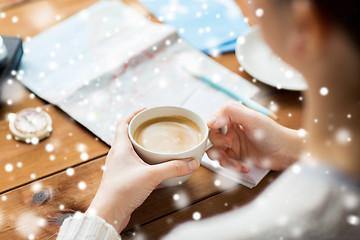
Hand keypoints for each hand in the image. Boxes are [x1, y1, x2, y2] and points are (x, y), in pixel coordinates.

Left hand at [86, 109, 199, 231]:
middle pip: (128, 136)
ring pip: (132, 151)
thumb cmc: (122, 191)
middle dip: (142, 130)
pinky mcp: (124, 179)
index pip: (123, 123)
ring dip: (144, 147)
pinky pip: (136, 165)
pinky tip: (158, 169)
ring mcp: (120, 168)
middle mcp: (118, 155)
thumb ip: (173, 168)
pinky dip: (146, 163)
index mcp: (120, 148)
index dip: (134, 114)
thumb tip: (192, 162)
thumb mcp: (151, 175)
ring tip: (159, 146)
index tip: (146, 110)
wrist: (109, 214)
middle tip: (155, 127)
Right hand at [207, 101, 301, 172]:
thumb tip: (209, 120)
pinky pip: (225, 162)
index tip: (222, 139)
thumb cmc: (273, 133)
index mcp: (232, 115)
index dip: (213, 132)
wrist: (287, 153)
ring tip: (233, 164)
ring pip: (216, 152)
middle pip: (211, 138)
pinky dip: (232, 167)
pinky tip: (243, 167)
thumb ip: (230, 113)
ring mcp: (233, 143)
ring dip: (222, 160)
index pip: (212, 122)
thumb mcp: (252, 118)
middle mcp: (230, 128)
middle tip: (228, 148)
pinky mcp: (236, 156)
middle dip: (217, 147)